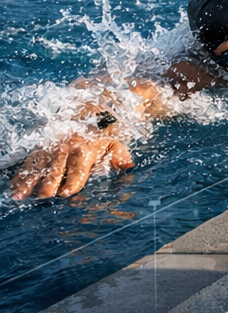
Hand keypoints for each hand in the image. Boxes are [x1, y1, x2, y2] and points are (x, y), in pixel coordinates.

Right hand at [10, 132, 133, 199]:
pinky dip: (20, 177)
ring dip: (28, 182)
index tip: (67, 192)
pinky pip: (27, 165)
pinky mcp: (38, 151)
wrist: (85, 116)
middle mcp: (64, 149)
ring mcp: (49, 150)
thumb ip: (120, 156)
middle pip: (55, 170)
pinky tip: (13, 190)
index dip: (73, 181)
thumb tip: (129, 166)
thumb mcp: (114, 144)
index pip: (78, 169)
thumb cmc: (99, 139)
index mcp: (83, 150)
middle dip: (50, 183)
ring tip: (20, 196)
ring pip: (37, 168)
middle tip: (45, 196)